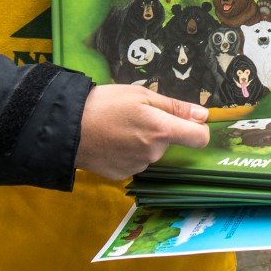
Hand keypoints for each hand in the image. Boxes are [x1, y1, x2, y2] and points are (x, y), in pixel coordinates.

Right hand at [74, 84, 209, 179]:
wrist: (66, 127)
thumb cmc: (104, 104)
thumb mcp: (141, 95)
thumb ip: (175, 106)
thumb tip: (204, 115)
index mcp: (161, 130)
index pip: (199, 138)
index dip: (198, 129)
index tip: (189, 122)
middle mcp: (153, 153)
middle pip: (170, 143)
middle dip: (159, 131)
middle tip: (135, 116)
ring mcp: (137, 166)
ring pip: (151, 153)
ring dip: (142, 142)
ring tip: (118, 128)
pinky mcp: (121, 175)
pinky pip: (134, 162)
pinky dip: (127, 153)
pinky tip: (111, 141)